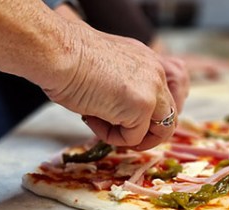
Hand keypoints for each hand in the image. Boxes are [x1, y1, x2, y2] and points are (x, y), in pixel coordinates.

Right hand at [44, 21, 188, 149]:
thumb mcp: (107, 71)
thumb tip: (122, 114)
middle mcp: (156, 73)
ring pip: (160, 131)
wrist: (58, 52)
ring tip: (104, 127)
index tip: (130, 123)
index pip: (167, 95)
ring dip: (133, 138)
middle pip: (170, 116)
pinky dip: (112, 137)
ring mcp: (152, 90)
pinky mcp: (142, 106)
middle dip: (148, 133)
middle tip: (123, 136)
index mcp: (148, 62)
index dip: (152, 116)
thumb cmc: (68, 59)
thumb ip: (124, 89)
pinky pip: (133, 138)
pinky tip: (92, 118)